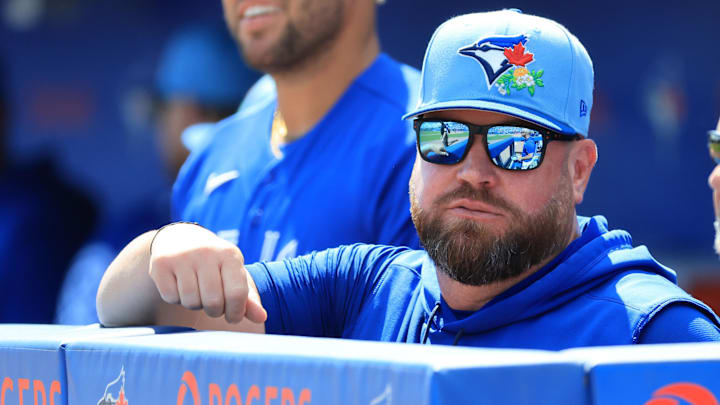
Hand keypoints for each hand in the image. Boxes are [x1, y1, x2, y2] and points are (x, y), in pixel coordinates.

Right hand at [148, 223, 266, 323]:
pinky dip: (176, 298)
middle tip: (213, 303)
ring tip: (197, 290)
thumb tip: (262, 317)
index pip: (237, 294)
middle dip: (214, 310)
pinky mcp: (161, 264)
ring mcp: (182, 257)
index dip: (236, 312)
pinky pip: (171, 298)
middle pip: (213, 302)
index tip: (233, 315)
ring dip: (195, 304)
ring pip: (191, 302)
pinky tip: (180, 284)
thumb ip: (248, 298)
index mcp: (230, 254)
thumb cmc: (214, 264)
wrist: (180, 238)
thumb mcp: (234, 274)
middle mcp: (206, 252)